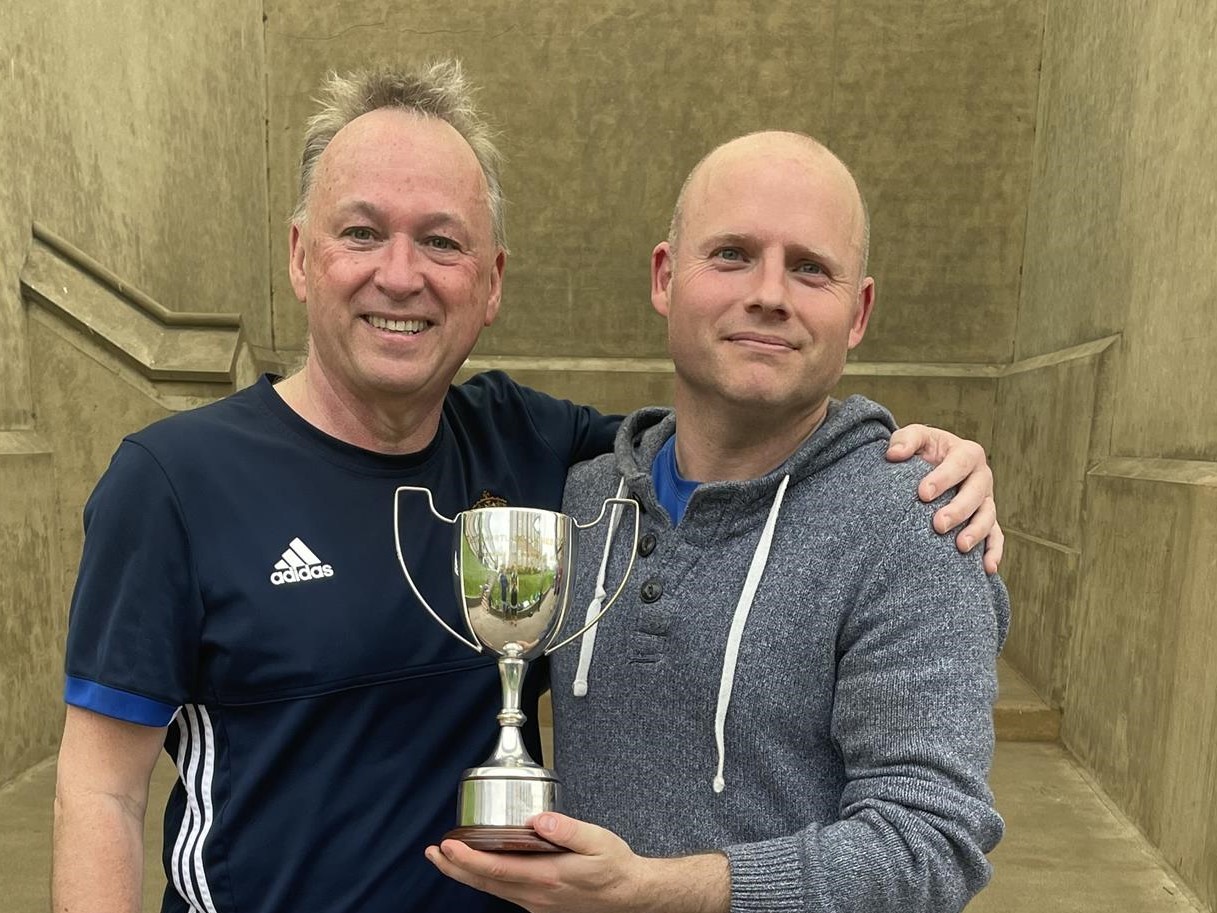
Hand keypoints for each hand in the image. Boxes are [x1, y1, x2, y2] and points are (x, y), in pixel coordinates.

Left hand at [426, 813, 728, 912]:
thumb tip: (537, 819)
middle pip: (485, 883)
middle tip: (433, 852)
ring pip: (491, 889)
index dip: (468, 858)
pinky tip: (479, 868)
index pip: (496, 870)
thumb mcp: (597, 841)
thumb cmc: (615, 867)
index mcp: (547, 876)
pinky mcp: (540, 902)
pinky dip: (484, 880)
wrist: (631, 896)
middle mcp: (536, 894)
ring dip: (465, 874)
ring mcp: (536, 902)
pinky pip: (504, 892)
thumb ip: (566, 829)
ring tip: (446, 858)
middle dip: (455, 868)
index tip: (448, 844)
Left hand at [886, 424, 1002, 572]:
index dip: (943, 478)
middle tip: (937, 524)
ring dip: (976, 533)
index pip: (959, 464)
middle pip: (976, 494)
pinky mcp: (987, 521)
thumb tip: (894, 454)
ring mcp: (986, 501)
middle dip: (958, 510)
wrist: (930, 465)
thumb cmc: (923, 450)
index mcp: (967, 453)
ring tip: (960, 547)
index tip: (922, 493)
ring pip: (988, 517)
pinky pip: (996, 538)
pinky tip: (987, 568)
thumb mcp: (915, 437)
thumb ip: (905, 440)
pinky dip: (994, 552)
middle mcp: (981, 477)